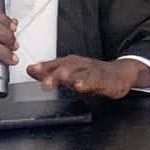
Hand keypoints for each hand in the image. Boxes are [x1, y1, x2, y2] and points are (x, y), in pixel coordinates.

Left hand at [27, 56, 149, 99]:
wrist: (119, 73)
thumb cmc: (92, 73)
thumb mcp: (70, 72)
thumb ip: (50, 71)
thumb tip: (30, 69)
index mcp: (71, 63)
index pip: (55, 64)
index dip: (43, 67)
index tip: (31, 70)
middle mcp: (80, 65)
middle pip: (66, 68)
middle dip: (55, 74)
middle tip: (45, 81)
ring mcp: (92, 72)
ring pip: (80, 73)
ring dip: (70, 75)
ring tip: (62, 79)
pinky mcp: (103, 80)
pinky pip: (95, 81)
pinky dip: (88, 83)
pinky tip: (81, 86)